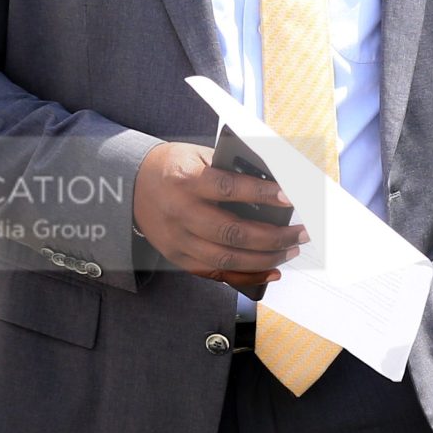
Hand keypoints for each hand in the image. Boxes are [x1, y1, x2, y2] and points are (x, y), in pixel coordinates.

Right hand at [133, 141, 306, 294]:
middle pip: (232, 233)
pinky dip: (246, 276)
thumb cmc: (174, 167)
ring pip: (226, 259)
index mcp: (185, 180)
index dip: (261, 194)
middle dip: (273, 237)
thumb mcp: (199, 157)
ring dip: (265, 259)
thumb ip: (231, 172)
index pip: (229, 189)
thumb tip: (275, 190)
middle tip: (300, 233)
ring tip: (290, 251)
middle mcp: (180, 213)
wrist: (131, 185)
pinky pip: (216, 274)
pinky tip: (271, 271)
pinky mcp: (178, 257)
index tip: (290, 197)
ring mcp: (177, 240)